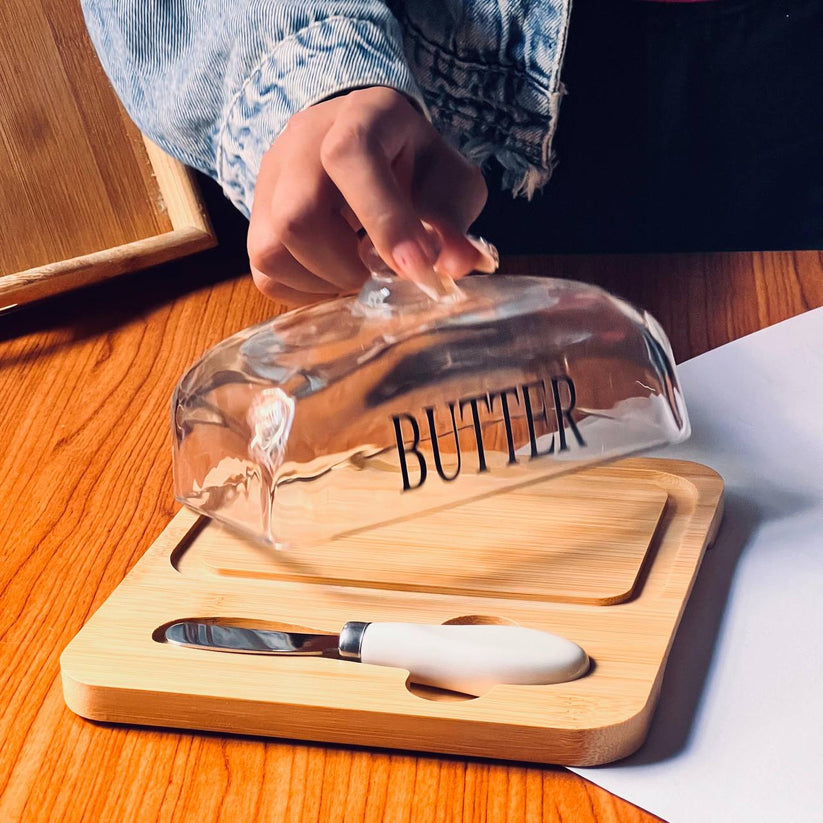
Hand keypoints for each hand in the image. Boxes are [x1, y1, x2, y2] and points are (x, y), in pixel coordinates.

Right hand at [248, 86, 488, 304]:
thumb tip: (458, 264)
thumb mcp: (446, 180)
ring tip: (357, 272)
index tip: (415, 268)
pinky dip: (305, 289)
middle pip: (298, 216)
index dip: (384, 220)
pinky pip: (264, 270)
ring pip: (272, 248)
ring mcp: (269, 178)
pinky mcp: (255, 216)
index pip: (352, 157)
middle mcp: (301, 140)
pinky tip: (333, 275)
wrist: (363, 143)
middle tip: (380, 274)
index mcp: (361, 116)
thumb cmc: (410, 163)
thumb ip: (453, 218)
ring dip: (325, 280)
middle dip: (346, 265)